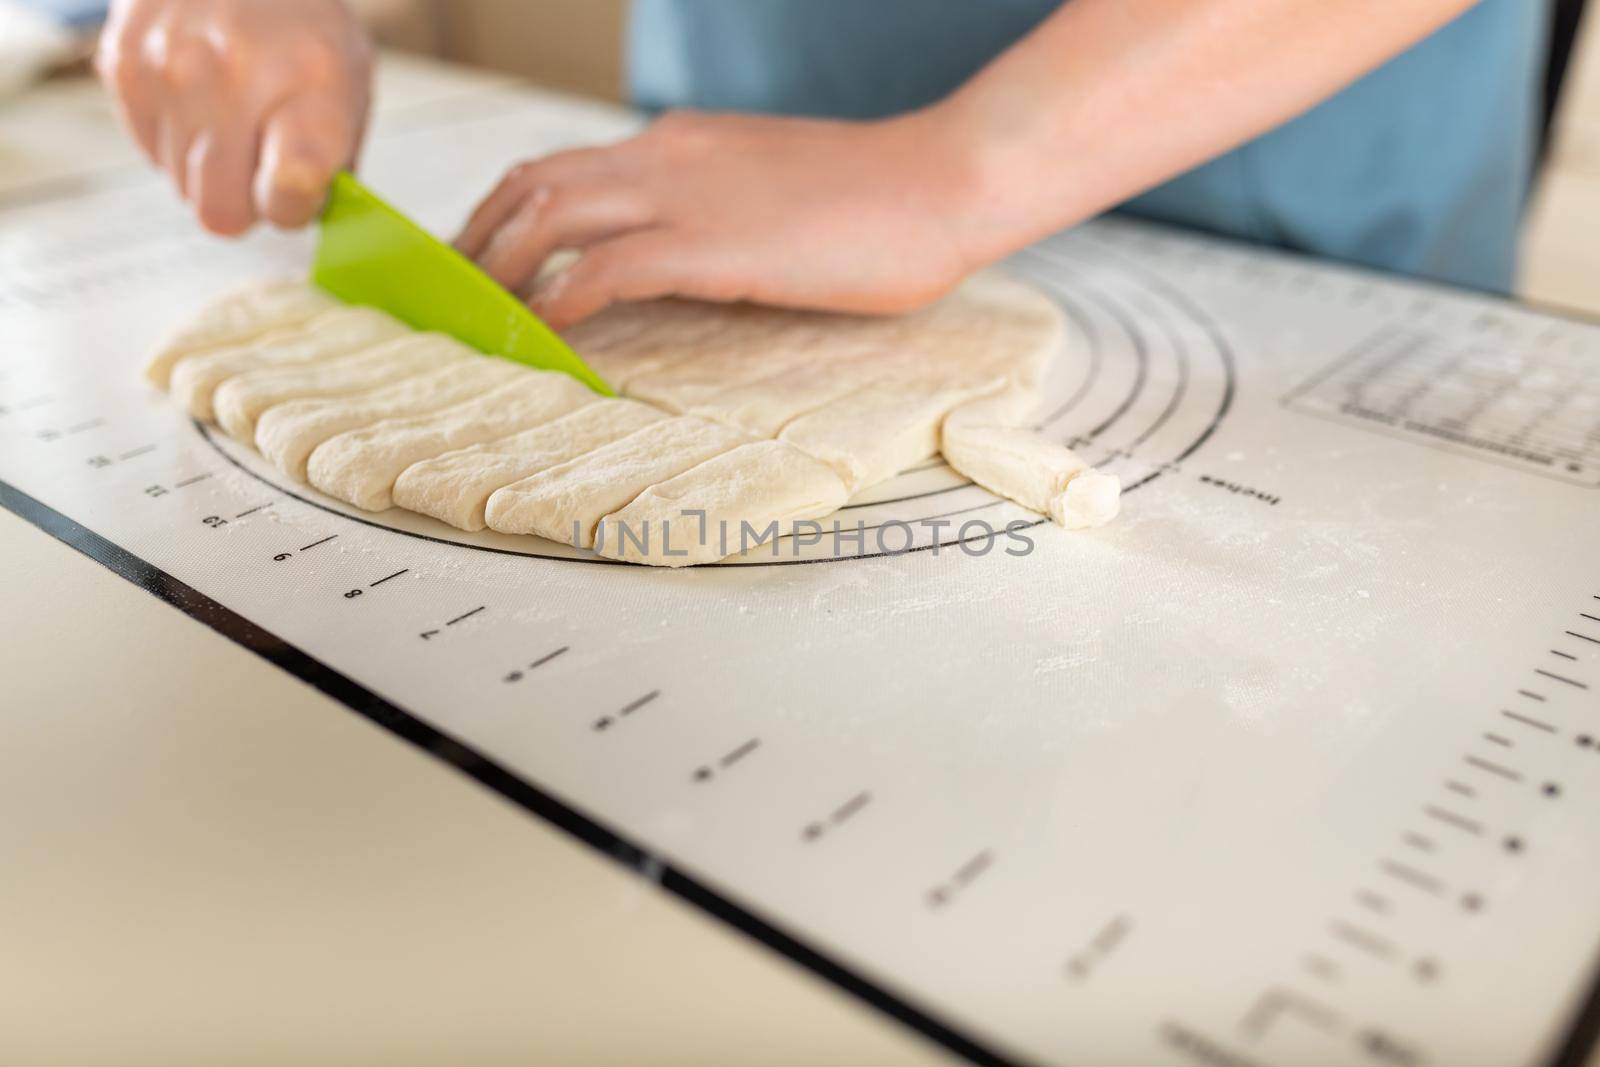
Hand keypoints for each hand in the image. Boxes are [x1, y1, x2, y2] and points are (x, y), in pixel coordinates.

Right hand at [97, 0, 372, 234]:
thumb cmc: (302, 34)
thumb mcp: (349, 86)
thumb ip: (334, 165)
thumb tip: (309, 224)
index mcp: (310, 85)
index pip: (292, 183)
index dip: (293, 209)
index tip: (297, 197)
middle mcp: (234, 77)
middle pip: (222, 212)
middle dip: (246, 204)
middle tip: (262, 166)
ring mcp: (170, 71)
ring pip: (183, 189)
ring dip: (210, 170)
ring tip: (233, 117)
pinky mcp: (124, 66)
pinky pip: (151, 154)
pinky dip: (177, 140)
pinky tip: (200, 99)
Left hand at [454, 110, 980, 329]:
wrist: (941, 182)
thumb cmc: (880, 198)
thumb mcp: (775, 193)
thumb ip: (719, 211)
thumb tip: (686, 259)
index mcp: (681, 143)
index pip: (564, 167)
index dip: (507, 213)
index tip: (484, 257)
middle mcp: (664, 157)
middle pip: (532, 183)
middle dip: (478, 239)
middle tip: (455, 295)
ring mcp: (683, 196)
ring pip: (546, 216)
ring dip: (501, 271)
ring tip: (482, 322)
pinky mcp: (707, 244)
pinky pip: (600, 272)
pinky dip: (557, 306)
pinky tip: (543, 339)